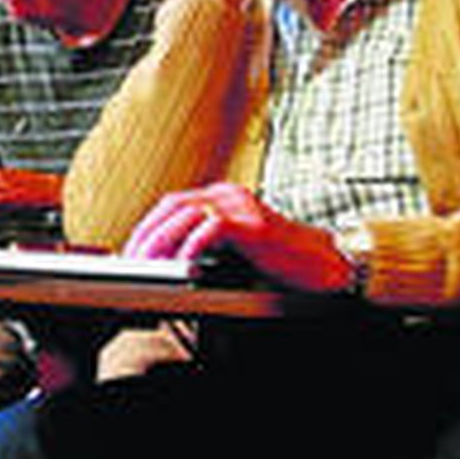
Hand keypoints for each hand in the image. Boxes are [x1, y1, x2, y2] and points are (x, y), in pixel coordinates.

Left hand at [122, 182, 354, 291]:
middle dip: (147, 232)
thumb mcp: (238, 246)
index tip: (133, 248)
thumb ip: (210, 243)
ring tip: (148, 264)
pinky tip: (182, 263)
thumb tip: (173, 257)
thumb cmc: (284, 261)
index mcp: (225, 196)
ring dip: (162, 240)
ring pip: (187, 213)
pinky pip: (213, 228)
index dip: (149, 225)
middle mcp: (230, 195)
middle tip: (131, 259)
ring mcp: (243, 206)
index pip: (174, 204)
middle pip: (174, 205)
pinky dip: (192, 245)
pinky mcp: (254, 225)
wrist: (327, 263)